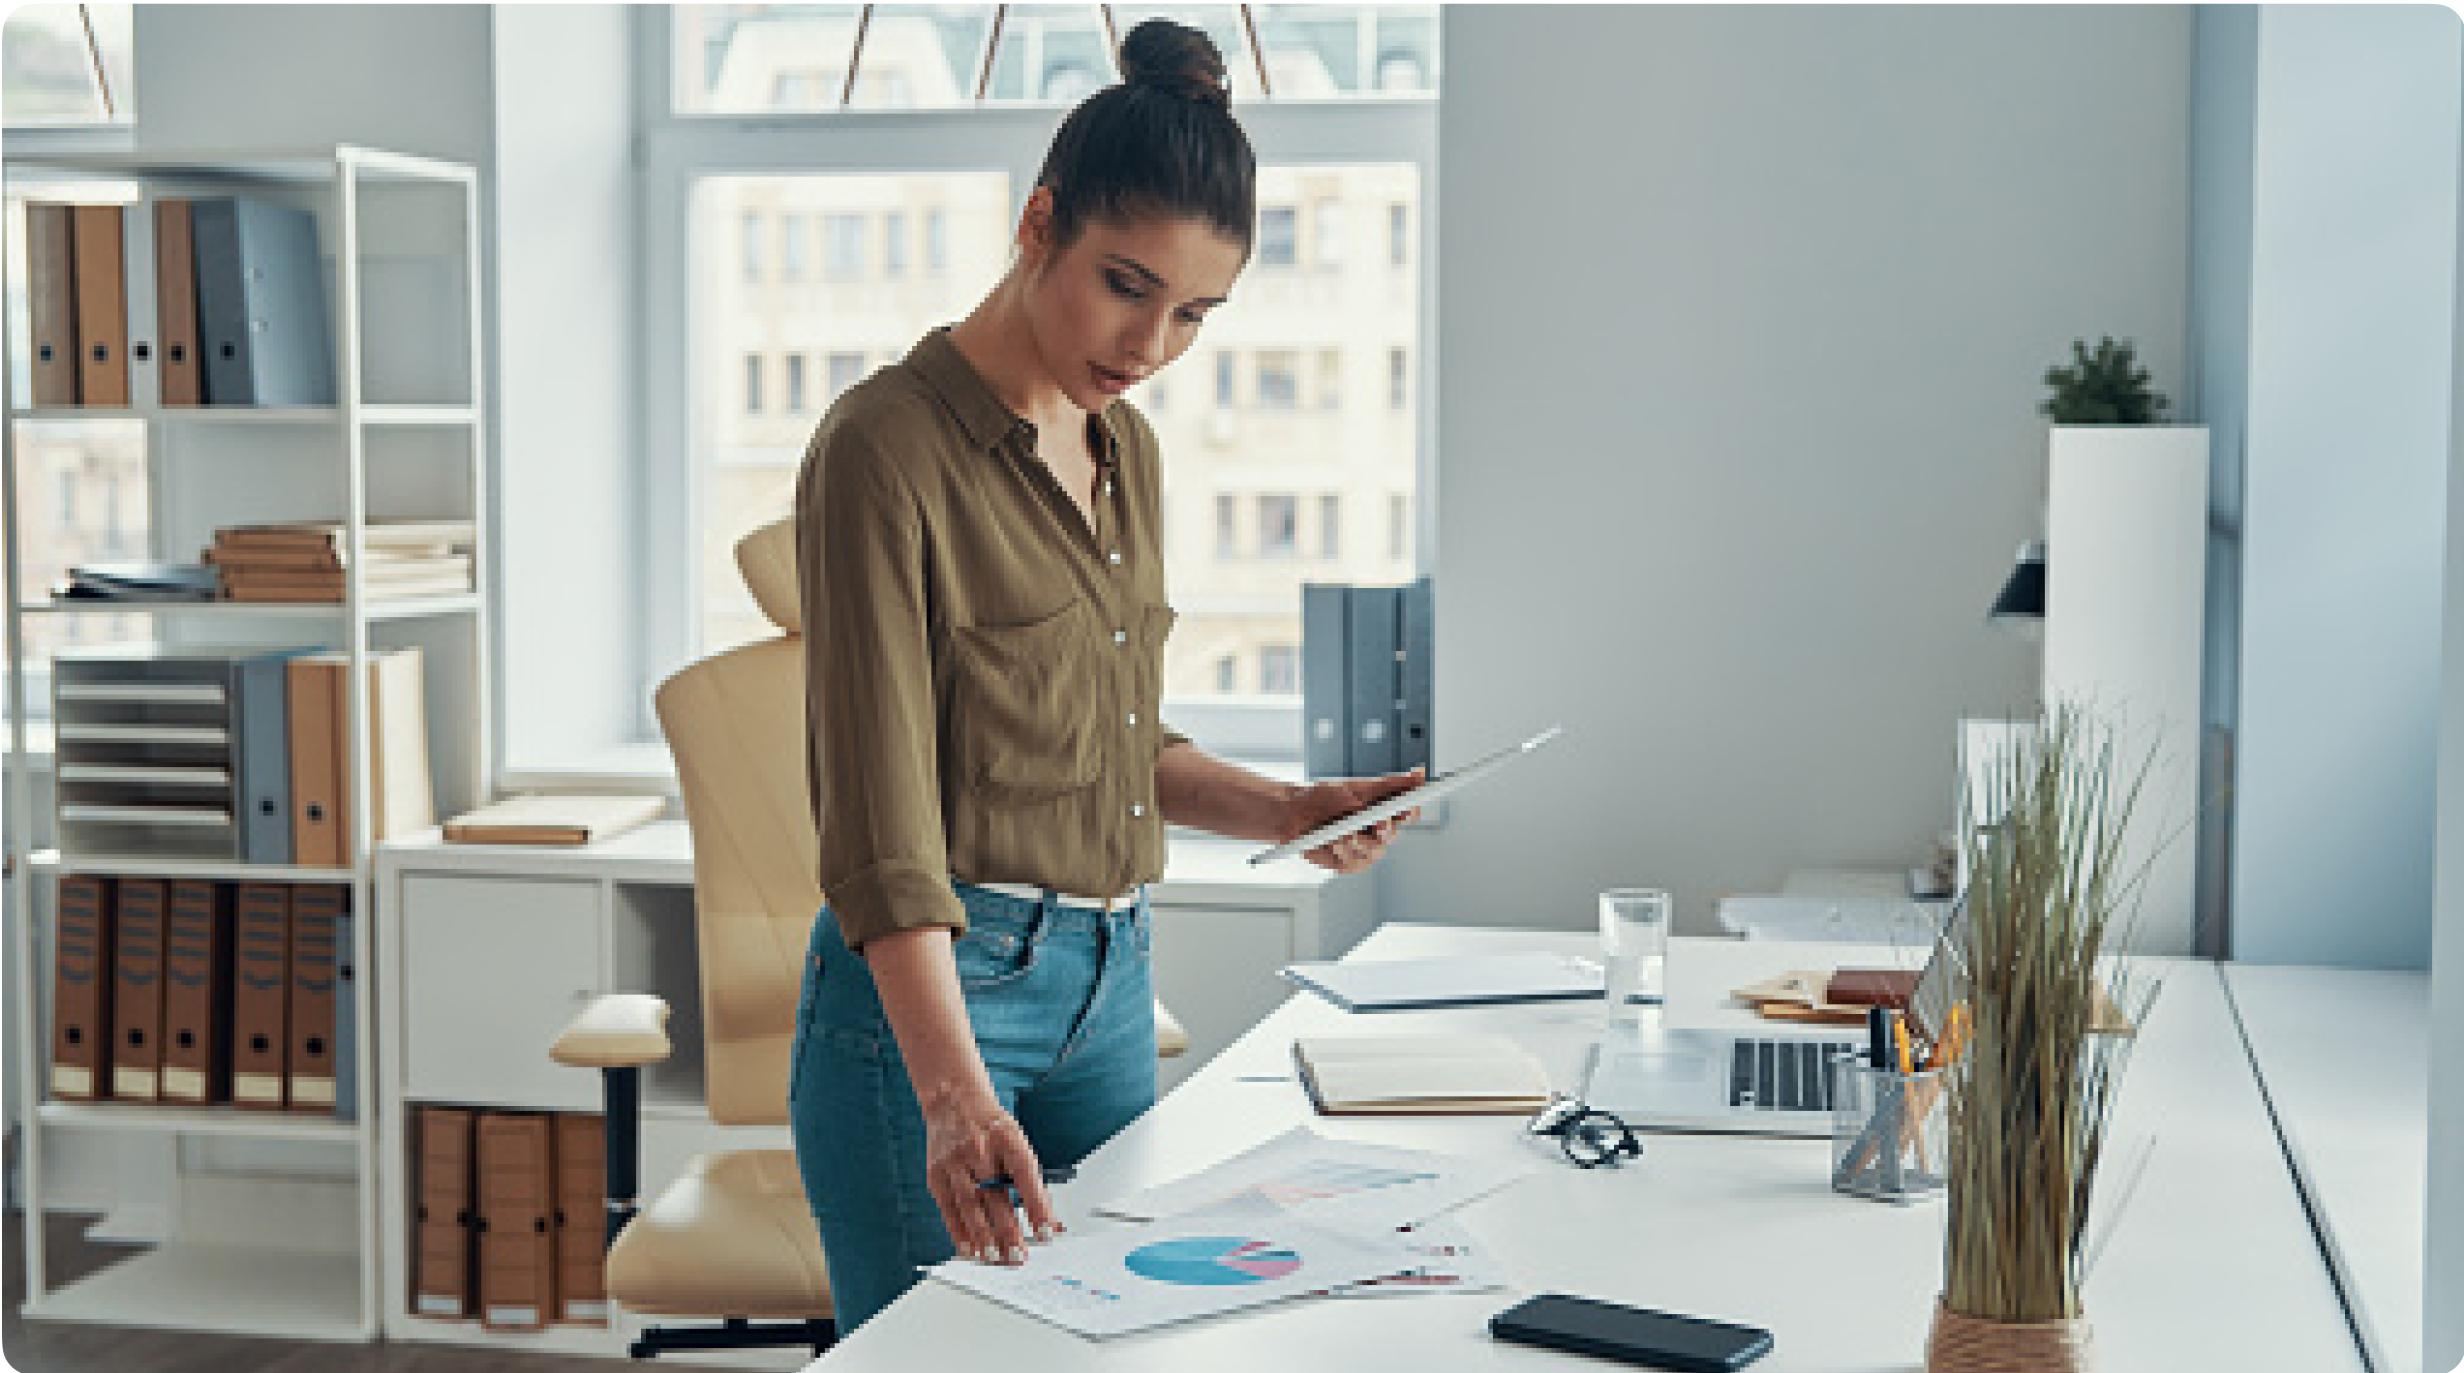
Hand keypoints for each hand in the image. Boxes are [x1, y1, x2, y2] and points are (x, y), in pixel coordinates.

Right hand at [920, 1082, 1058, 1264]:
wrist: (952, 1100)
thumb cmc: (991, 1128)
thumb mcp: (1018, 1144)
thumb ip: (1033, 1184)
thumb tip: (1052, 1225)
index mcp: (1007, 1137)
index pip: (1026, 1176)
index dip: (1037, 1206)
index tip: (1047, 1234)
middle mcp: (979, 1148)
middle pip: (995, 1194)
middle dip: (1008, 1230)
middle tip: (1019, 1256)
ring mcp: (954, 1161)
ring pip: (970, 1204)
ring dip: (982, 1235)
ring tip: (994, 1257)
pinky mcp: (936, 1173)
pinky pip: (948, 1207)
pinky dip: (959, 1231)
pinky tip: (969, 1249)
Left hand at [1282, 767, 1424, 872]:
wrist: (1293, 814)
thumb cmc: (1325, 797)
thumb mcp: (1358, 786)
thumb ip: (1391, 783)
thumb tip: (1421, 772)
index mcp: (1384, 813)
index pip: (1407, 814)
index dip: (1411, 812)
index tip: (1408, 807)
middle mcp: (1377, 835)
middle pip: (1391, 836)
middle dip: (1384, 829)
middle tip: (1380, 823)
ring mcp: (1363, 852)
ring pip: (1371, 852)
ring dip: (1356, 841)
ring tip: (1339, 832)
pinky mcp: (1347, 865)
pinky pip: (1351, 862)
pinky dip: (1340, 851)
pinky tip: (1330, 842)